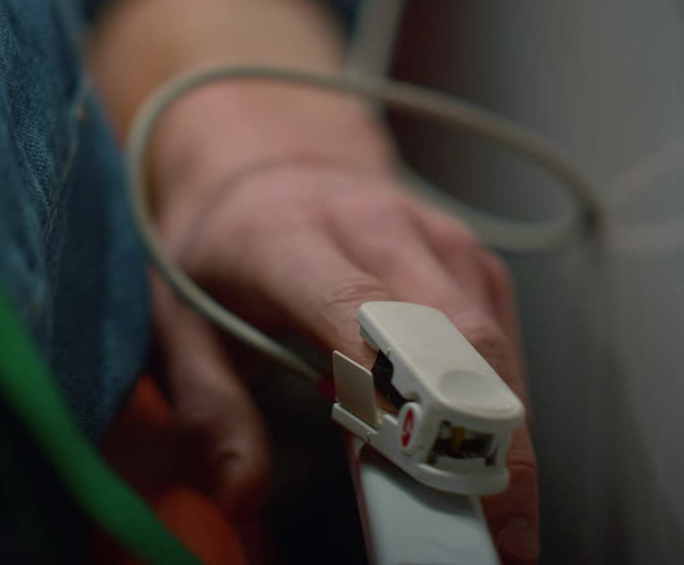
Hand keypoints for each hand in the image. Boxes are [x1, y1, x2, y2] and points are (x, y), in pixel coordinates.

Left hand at [150, 155, 538, 563]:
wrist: (268, 157)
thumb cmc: (220, 247)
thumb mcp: (178, 322)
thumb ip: (208, 408)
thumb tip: (239, 497)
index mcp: (286, 237)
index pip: (359, 314)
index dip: (403, 402)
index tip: (426, 485)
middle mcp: (375, 225)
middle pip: (455, 337)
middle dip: (484, 443)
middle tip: (495, 539)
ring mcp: (435, 237)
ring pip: (495, 346)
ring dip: (505, 437)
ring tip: (498, 524)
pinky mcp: (472, 258)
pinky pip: (503, 340)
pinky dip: (500, 406)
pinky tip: (481, 459)